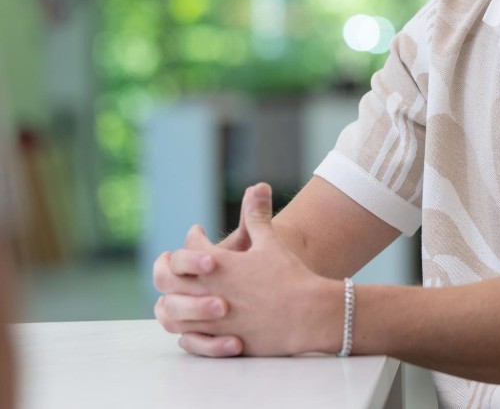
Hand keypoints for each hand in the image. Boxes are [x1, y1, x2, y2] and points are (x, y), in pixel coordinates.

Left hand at [155, 183, 340, 357]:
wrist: (307, 313)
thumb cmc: (290, 275)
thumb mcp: (271, 242)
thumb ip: (257, 216)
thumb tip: (257, 186)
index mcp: (217, 264)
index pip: (188, 247)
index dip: (193, 237)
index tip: (197, 232)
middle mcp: (206, 290)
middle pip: (166, 279)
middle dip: (164, 267)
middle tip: (167, 261)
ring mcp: (210, 319)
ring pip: (170, 312)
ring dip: (168, 301)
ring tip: (173, 295)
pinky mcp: (218, 340)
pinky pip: (187, 339)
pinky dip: (183, 331)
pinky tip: (189, 324)